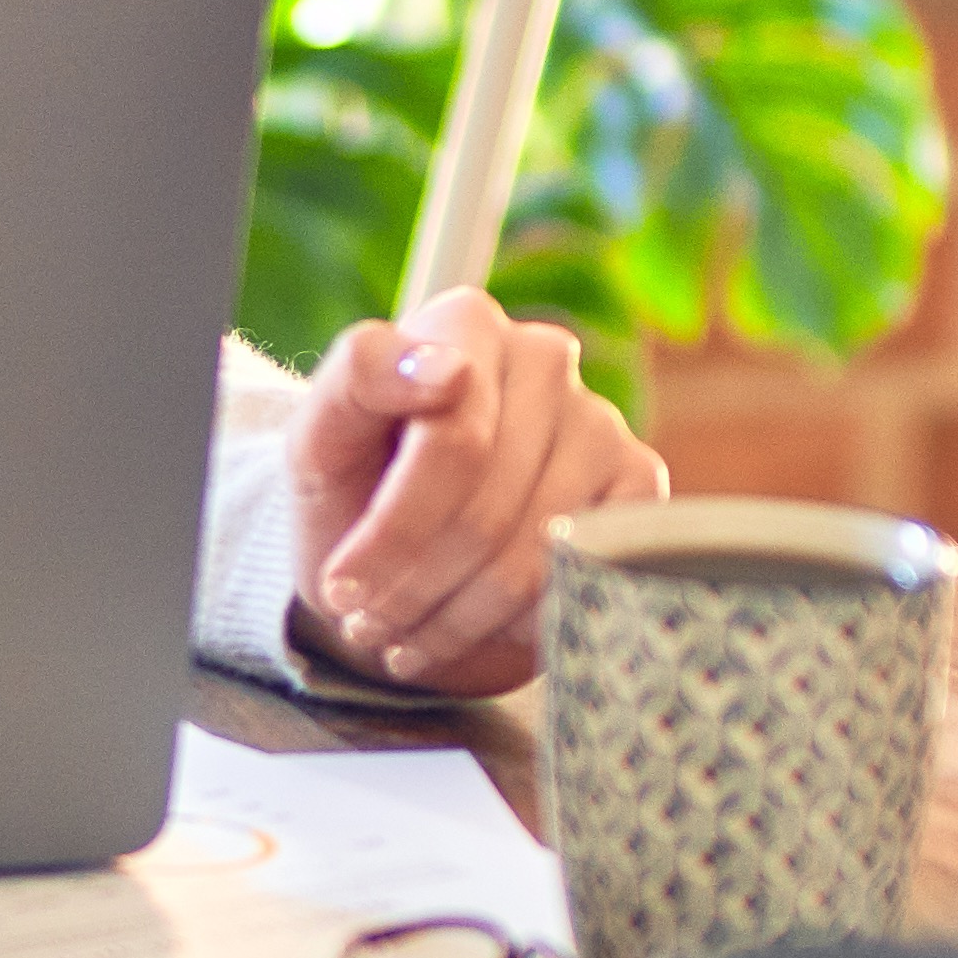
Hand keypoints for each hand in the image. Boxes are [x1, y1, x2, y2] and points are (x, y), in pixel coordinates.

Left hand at [281, 292, 661, 693]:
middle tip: (370, 623)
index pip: (452, 444)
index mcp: (466, 326)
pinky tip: (479, 621)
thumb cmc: (353, 489)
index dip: (394, 532)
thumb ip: (358, 382)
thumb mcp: (319, 442)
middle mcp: (544, 358)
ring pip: (536, 552)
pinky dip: (524, 619)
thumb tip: (449, 369)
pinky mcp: (639, 484)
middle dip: (417, 587)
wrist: (392, 551)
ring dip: (460, 617)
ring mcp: (599, 420)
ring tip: (411, 631)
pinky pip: (591, 572)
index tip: (343, 586)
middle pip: (488, 509)